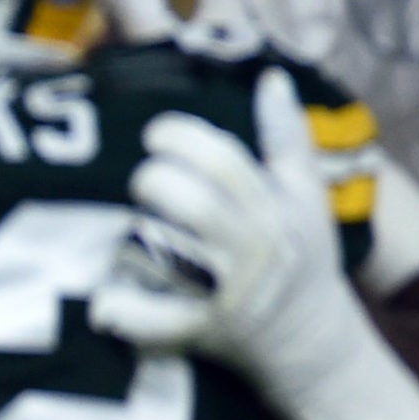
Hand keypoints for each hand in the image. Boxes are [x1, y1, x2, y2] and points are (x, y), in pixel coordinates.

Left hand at [89, 66, 335, 354]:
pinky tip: (106, 296)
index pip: (223, 161)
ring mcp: (223, 295)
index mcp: (273, 209)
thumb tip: (271, 77)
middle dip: (152, 183)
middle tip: (144, 184)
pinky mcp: (200, 334)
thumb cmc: (302, 256)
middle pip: (188, 203)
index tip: (157, 135)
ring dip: (130, 238)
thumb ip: (287, 137)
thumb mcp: (306, 196)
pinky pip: (150, 321)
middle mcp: (250, 250)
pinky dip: (122, 310)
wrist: (312, 342)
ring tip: (126, 229)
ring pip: (161, 255)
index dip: (178, 138)